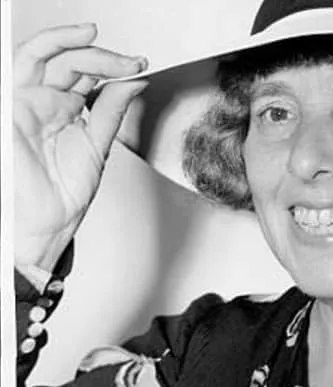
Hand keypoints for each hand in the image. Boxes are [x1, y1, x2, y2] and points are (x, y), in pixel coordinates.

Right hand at [14, 24, 148, 271]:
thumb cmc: (63, 195)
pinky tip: (77, 45)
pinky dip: (51, 46)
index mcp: (63, 110)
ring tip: (96, 37)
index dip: (114, 65)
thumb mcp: (98, 143)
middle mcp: (43, 102)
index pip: (86, 73)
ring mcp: (25, 100)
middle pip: (70, 61)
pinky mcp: (11, 103)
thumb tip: (134, 82)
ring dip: (72, 41)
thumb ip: (111, 110)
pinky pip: (24, 62)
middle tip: (129, 63)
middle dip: (103, 56)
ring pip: (45, 54)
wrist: (46, 223)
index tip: (140, 66)